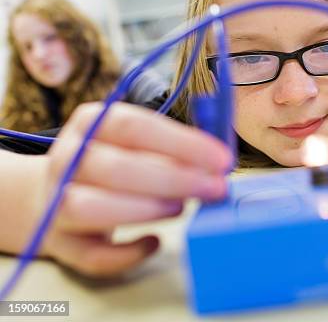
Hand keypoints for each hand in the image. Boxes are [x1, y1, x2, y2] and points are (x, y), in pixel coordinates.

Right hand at [36, 102, 231, 276]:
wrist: (56, 189)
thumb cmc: (115, 161)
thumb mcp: (138, 142)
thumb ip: (174, 148)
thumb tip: (219, 161)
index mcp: (91, 123)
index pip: (133, 126)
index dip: (181, 143)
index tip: (221, 159)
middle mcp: (68, 158)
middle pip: (114, 168)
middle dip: (173, 179)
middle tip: (214, 188)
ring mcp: (55, 200)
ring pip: (87, 207)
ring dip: (142, 209)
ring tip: (182, 208)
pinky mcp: (60, 241)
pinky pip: (89, 254)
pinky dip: (125, 254)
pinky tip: (154, 243)